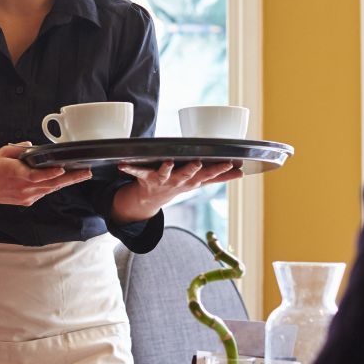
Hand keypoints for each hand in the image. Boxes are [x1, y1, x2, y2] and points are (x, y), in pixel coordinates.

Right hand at [0, 142, 91, 207]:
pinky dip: (53, 185)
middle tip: (87, 172)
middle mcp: (24, 188)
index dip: (51, 174)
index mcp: (17, 174)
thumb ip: (19, 148)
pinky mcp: (27, 201)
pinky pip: (44, 192)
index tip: (62, 170)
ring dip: (67, 182)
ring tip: (82, 175)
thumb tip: (33, 146)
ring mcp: (27, 196)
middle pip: (51, 183)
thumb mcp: (2, 153)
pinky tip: (62, 179)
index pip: (38, 175)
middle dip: (71, 177)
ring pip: (51, 189)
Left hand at [112, 160, 242, 222]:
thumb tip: (242, 172)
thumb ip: (219, 177)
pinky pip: (136, 172)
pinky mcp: (144, 177)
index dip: (219, 170)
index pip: (208, 176)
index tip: (230, 163)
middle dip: (193, 170)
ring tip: (168, 162)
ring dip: (166, 169)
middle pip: (187, 175)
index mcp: (191, 181)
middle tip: (199, 163)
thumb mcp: (198, 182)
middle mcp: (177, 181)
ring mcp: (161, 180)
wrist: (150, 200)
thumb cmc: (177, 184)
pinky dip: (129, 168)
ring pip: (165, 173)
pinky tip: (122, 165)